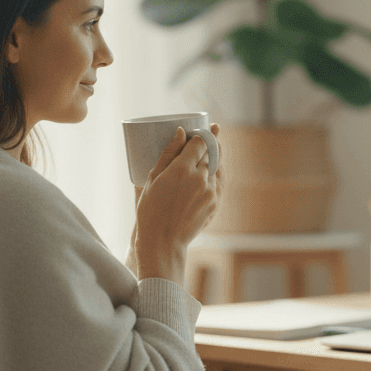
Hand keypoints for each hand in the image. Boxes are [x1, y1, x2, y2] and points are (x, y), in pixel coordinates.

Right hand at [133, 126, 219, 285]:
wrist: (163, 242)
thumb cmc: (150, 210)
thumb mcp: (152, 179)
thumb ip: (168, 154)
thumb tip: (180, 132)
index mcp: (182, 169)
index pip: (199, 142)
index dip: (202, 133)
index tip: (201, 128)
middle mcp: (200, 178)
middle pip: (211, 152)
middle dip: (210, 142)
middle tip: (211, 132)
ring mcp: (210, 192)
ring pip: (217, 167)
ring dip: (214, 157)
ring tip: (211, 150)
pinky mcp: (215, 203)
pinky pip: (219, 182)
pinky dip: (217, 173)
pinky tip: (213, 169)